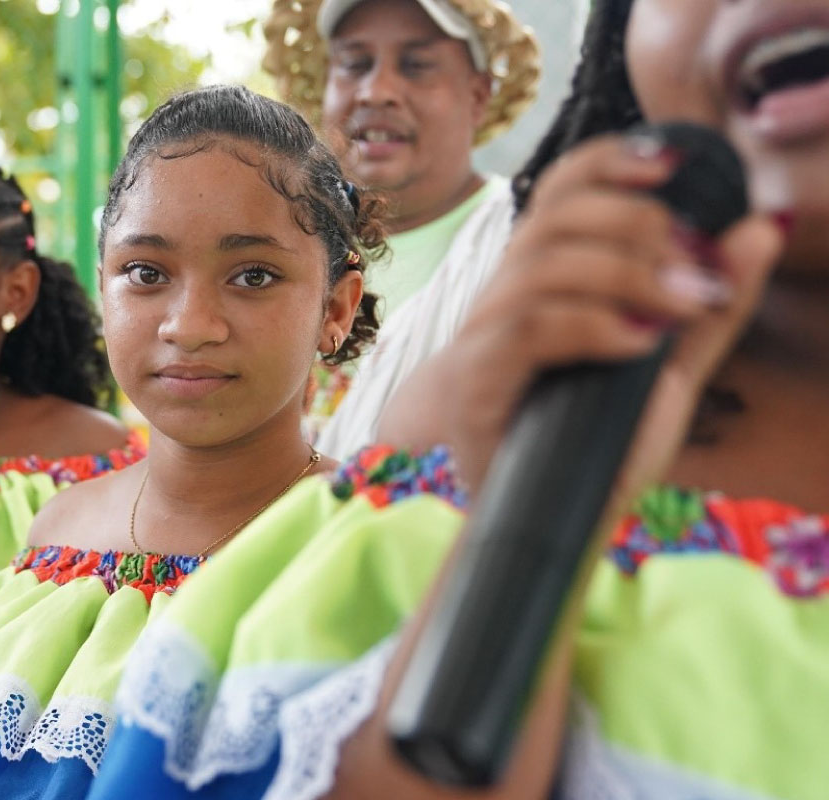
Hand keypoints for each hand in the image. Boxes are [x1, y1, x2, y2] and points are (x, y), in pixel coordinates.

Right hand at [379, 134, 783, 506]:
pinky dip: (592, 324)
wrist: (544, 515)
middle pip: (555, 218)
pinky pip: (528, 329)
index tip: (672, 167)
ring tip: (681, 306)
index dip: (609, 163)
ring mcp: (483, 338)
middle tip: (695, 271)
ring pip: (542, 267)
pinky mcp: (476, 384)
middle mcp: (504, 296)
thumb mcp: (670, 367)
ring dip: (626, 273)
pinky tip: (639, 343)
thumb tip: (760, 226)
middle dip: (637, 226)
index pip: (559, 192)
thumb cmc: (594, 435)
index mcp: (543, 279)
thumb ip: (712, 305)